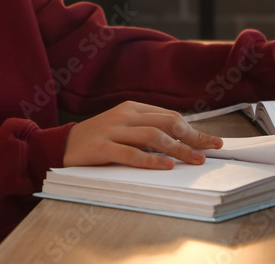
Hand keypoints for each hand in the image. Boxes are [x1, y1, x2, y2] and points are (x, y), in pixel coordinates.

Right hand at [63, 101, 223, 169]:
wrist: (61, 144)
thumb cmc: (97, 139)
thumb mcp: (123, 128)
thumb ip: (146, 130)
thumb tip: (180, 143)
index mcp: (133, 108)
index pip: (171, 117)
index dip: (194, 130)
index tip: (213, 142)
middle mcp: (125, 115)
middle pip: (167, 123)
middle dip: (193, 137)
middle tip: (210, 150)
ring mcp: (113, 130)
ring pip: (153, 136)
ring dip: (178, 149)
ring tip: (195, 159)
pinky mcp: (101, 147)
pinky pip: (131, 153)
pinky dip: (151, 159)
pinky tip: (166, 165)